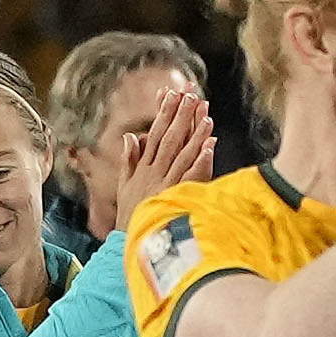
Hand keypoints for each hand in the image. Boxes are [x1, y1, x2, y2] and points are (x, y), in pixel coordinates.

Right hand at [87, 70, 213, 235]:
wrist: (134, 243)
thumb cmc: (132, 215)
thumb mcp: (124, 187)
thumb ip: (129, 160)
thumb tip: (131, 137)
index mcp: (143, 168)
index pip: (156, 134)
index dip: (163, 113)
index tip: (171, 93)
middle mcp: (156, 172)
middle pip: (170, 138)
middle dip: (180, 115)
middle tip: (191, 95)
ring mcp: (168, 183)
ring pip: (183, 153)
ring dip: (194, 132)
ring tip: (205, 114)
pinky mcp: (179, 196)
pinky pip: (193, 174)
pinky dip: (202, 159)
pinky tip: (210, 144)